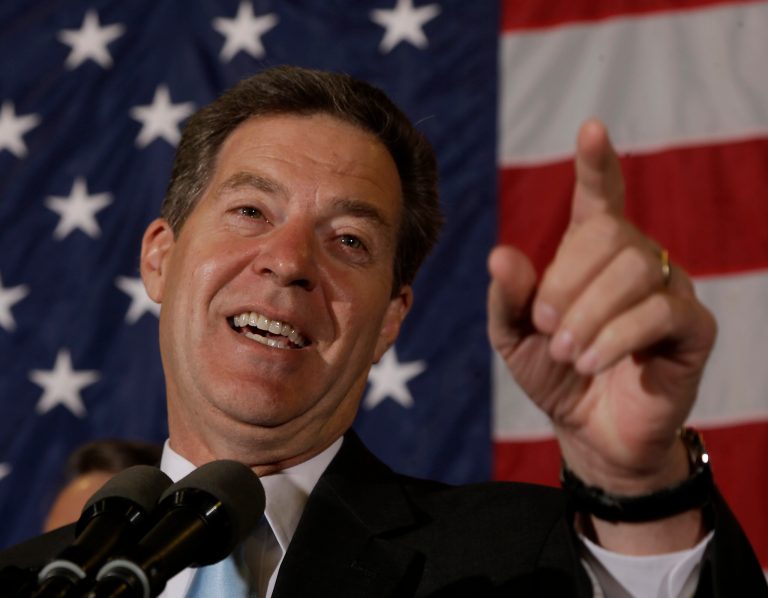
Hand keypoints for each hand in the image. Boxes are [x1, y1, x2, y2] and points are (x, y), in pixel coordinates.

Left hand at [487, 119, 716, 493]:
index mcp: (592, 254)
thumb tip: (501, 253)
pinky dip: (617, 337)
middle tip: (547, 325)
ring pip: (636, 270)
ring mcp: (671, 290)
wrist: (588, 430)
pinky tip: (593, 360)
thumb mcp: (514, 336)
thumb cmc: (553, 373)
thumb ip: (508, 297)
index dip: (596, 163)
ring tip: (566, 350)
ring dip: (589, 314)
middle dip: (567, 280)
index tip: (590, 128)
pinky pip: (661, 311)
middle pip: (611, 234)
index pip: (600, 196)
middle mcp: (637, 260)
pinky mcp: (693, 328)